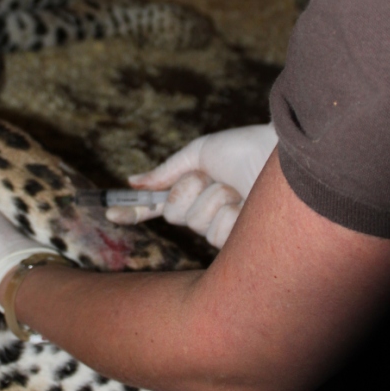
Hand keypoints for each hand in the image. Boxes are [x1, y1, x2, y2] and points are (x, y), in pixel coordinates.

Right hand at [106, 124, 277, 248]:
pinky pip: (218, 234)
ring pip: (196, 224)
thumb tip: (131, 182)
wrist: (279, 156)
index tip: (110, 213)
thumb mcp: (200, 153)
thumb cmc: (243, 148)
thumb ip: (166, 171)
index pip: (158, 207)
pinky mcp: (241, 242)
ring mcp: (223, 227)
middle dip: (190, 191)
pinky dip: (231, 214)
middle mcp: (206, 211)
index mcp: (194, 191)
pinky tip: (248, 204)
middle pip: (175, 214)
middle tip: (215, 176)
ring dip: (215, 199)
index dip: (134, 212)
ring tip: (238, 187)